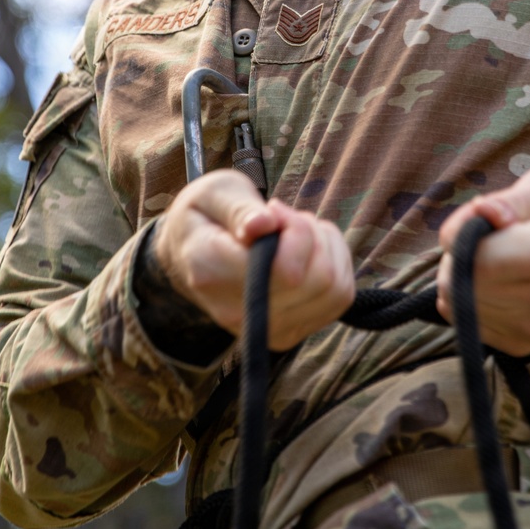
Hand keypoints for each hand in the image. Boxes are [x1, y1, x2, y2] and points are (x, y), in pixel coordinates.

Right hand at [154, 170, 354, 350]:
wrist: (189, 256)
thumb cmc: (205, 216)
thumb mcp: (212, 194)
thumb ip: (238, 209)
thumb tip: (264, 224)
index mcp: (211, 273)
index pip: (286, 269)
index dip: (294, 229)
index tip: (273, 209)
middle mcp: (237, 314)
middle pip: (319, 280)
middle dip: (313, 234)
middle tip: (285, 218)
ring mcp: (264, 330)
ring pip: (335, 289)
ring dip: (326, 248)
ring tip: (294, 232)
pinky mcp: (287, 333)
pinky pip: (340, 298)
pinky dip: (335, 264)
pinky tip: (308, 249)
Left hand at [435, 163, 529, 355]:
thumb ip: (513, 199)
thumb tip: (481, 213)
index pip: (484, 258)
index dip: (464, 231)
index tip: (482, 217)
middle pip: (464, 282)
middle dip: (459, 253)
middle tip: (490, 236)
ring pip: (457, 302)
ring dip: (463, 275)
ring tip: (499, 258)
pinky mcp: (521, 345)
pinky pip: (464, 318)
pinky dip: (470, 296)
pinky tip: (499, 281)